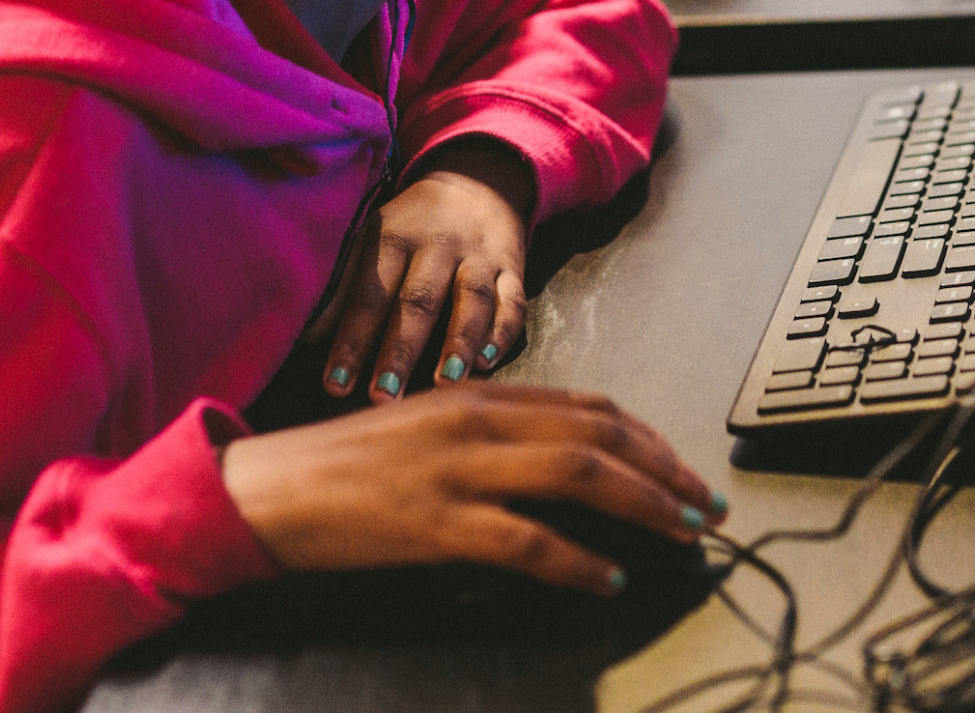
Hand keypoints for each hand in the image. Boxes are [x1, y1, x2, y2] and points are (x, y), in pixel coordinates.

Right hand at [221, 384, 726, 592]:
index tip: (685, 469)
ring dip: (643, 507)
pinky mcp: (436, 522)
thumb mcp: (430, 429)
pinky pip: (528, 541)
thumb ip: (495, 436)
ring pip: (579, 475)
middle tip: (706, 505)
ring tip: (679, 536)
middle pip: (600, 433)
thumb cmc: (347, 466)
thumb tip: (569, 464)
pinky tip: (607, 579)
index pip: (590, 405)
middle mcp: (478, 420)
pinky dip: (579, 563)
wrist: (268, 490)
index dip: (650, 438)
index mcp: (480, 394)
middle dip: (665, 471)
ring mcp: (459, 469)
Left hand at [310, 138, 533, 400]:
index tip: (336, 383)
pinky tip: (487, 360)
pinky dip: (501, 330)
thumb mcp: (373, 239)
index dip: (351, 339)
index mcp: (394, 238)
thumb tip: (303, 338)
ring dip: (458, 342)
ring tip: (444, 384)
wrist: (477, 181)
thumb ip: (342, 286)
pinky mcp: (512, 267)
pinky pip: (513, 299)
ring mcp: (478, 256)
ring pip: (470, 299)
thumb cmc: (411, 225)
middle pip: (418, 300)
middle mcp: (437, 245)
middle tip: (383, 396)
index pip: (369, 294)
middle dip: (400, 350)